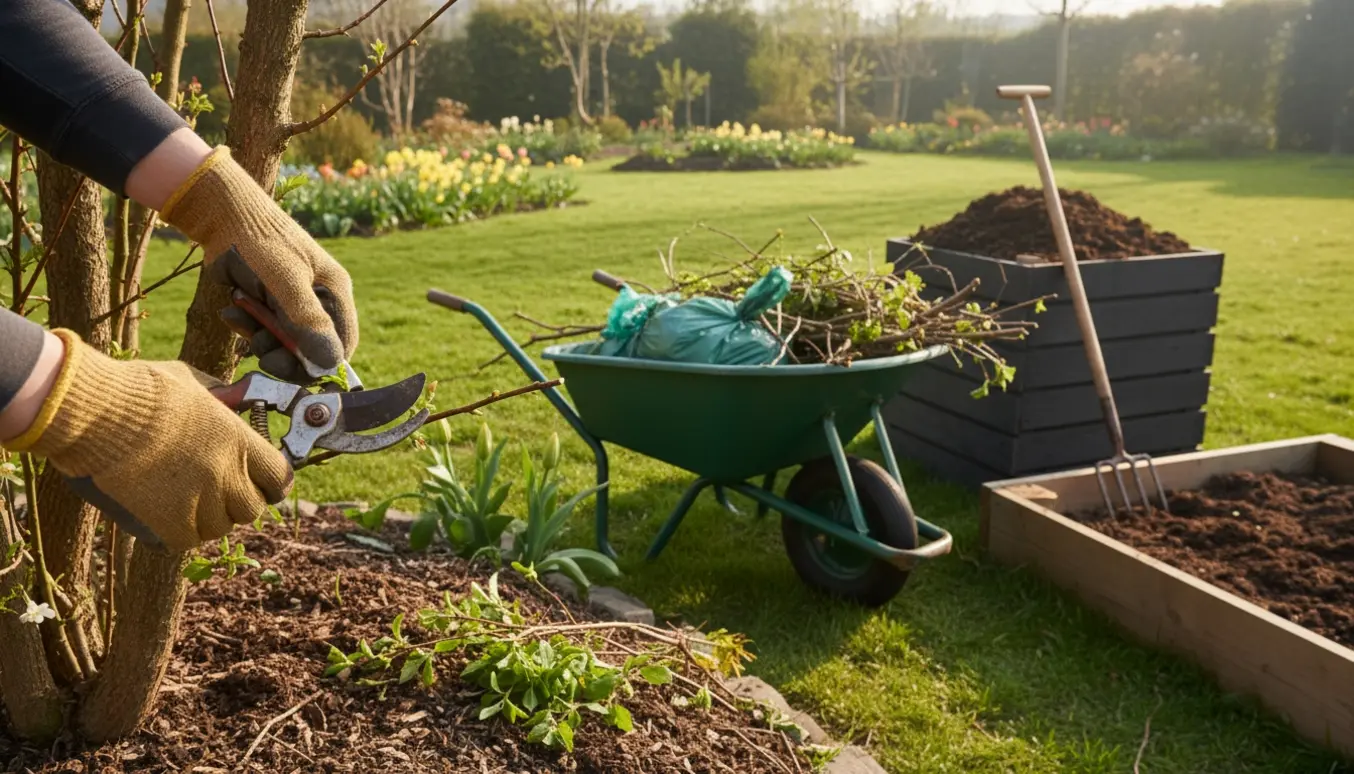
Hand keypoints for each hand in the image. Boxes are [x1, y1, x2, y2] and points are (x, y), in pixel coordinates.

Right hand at [4, 330, 291, 551]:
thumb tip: (236, 396)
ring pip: (220, 528)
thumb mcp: (193, 381)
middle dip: (237, 503)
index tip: (260, 483)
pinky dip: (179, 533)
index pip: (280, 478)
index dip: (271, 483)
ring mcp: (201, 501)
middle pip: (252, 509)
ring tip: (185, 501)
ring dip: (208, 519)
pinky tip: (165, 516)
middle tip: (216, 492)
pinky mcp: (169, 521)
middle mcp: (227, 474)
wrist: (99, 413)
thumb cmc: (142, 390)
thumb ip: (221, 396)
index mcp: (240, 440)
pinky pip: (187, 540)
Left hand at [159, 146, 357, 383]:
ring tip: (239, 312)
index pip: (341, 345)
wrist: (221, 214)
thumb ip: (308, 322)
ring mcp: (294, 301)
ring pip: (284, 341)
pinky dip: (247, 325)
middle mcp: (320, 299)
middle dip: (282, 352)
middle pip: (311, 348)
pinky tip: (231, 309)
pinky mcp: (270, 301)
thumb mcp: (285, 283)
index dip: (317, 364)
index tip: (286, 366)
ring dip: (259, 336)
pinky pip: (263, 328)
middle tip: (257, 346)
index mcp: (335, 292)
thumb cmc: (259, 242)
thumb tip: (330, 362)